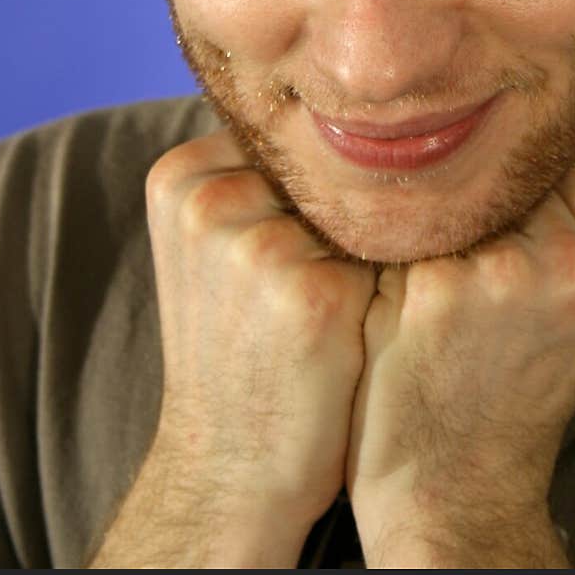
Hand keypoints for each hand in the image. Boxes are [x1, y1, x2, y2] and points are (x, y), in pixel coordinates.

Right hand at [91, 128, 374, 568]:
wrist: (228, 468)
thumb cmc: (237, 347)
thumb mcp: (214, 244)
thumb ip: (256, 172)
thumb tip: (354, 107)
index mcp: (179, 175)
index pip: (294, 137)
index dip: (318, 184)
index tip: (308, 237)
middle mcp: (211, 199)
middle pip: (331, 168)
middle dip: (347, 212)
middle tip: (324, 278)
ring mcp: (261, 246)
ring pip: (367, 209)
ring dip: (377, 248)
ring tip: (344, 306)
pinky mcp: (316, 294)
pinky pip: (391, 257)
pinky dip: (395, 285)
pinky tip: (365, 328)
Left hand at [345, 145, 574, 567]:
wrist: (457, 486)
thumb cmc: (511, 381)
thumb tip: (556, 119)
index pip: (570, 153)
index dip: (520, 169)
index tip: (491, 200)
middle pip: (510, 166)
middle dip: (475, 189)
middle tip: (455, 243)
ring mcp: (508, 274)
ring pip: (455, 185)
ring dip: (429, 210)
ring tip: (423, 264)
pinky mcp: (437, 289)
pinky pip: (402, 220)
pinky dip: (387, 242)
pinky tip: (390, 283)